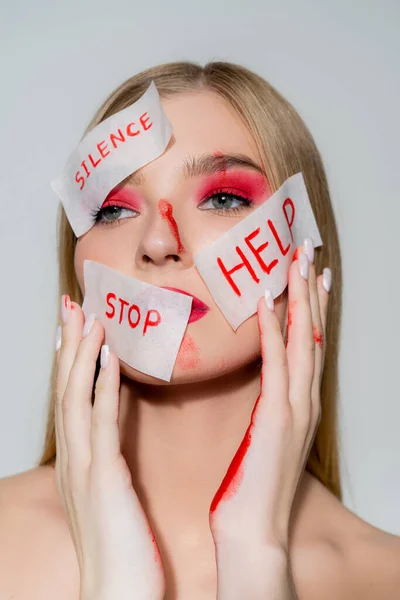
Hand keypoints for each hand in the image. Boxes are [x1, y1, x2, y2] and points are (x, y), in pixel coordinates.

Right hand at [54, 298, 164, 599]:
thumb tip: (116, 437)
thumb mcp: (112, 496)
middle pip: (64, 389)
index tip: (76, 326)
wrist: (118, 593)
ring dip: (81, 354)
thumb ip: (109, 463)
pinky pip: (101, 422)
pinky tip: (109, 358)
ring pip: (75, 398)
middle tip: (71, 305)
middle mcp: (72, 459)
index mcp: (77, 462)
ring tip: (89, 317)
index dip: (70, 360)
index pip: (69, 399)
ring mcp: (83, 466)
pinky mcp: (102, 477)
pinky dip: (102, 386)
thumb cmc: (121, 547)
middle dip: (67, 345)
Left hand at [209, 239, 329, 597]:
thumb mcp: (260, 435)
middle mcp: (303, 399)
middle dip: (311, 290)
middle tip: (309, 252)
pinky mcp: (276, 417)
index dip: (311, 307)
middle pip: (311, 333)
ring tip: (298, 261)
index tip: (310, 275)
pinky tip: (266, 302)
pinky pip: (275, 364)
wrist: (253, 528)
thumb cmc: (251, 484)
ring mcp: (294, 407)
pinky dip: (272, 330)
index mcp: (297, 402)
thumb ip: (264, 405)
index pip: (307, 344)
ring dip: (300, 298)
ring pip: (301, 341)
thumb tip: (257, 381)